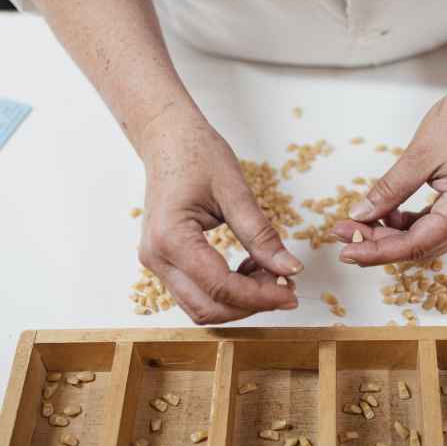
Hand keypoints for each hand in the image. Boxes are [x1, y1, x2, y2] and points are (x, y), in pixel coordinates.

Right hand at [137, 108, 302, 323]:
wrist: (166, 137)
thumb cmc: (196, 154)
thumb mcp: (235, 191)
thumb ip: (261, 234)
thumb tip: (290, 269)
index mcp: (171, 237)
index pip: (220, 287)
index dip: (260, 297)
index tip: (290, 294)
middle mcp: (156, 257)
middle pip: (208, 307)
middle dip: (251, 304)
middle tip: (285, 287)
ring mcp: (156, 262)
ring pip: (200, 306)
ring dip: (238, 301)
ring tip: (268, 274)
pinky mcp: (164, 262)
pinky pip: (195, 292)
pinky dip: (226, 291)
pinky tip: (249, 267)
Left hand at [334, 86, 446, 264]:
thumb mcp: (417, 156)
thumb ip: (388, 190)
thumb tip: (359, 215)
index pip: (415, 245)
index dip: (378, 251)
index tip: (347, 252)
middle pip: (419, 246)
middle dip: (379, 243)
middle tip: (342, 233)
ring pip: (425, 239)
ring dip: (391, 234)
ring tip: (358, 222)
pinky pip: (434, 226)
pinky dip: (408, 223)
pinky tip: (385, 214)